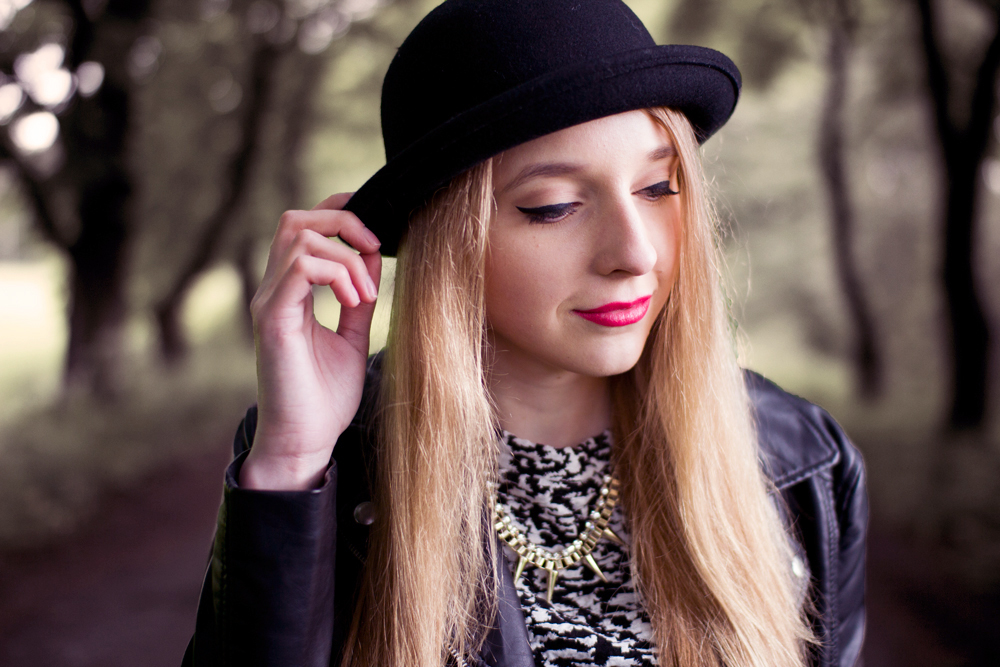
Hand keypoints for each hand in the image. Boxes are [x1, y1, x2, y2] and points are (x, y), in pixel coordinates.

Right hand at [240, 193, 381, 490]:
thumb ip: (359, 298)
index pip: (304, 228)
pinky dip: (336, 274)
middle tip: (375, 249)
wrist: (305, 442)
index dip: (339, 214)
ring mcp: (269, 303)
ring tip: (366, 294)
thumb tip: (372, 258)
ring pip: (299, 237)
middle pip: (296, 219)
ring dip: (345, 257)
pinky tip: (355, 301)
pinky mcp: (272, 320)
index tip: (376, 236)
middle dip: (343, 220)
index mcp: (290, 293)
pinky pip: (299, 268)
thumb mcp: (353, 338)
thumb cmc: (324, 398)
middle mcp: (274, 291)